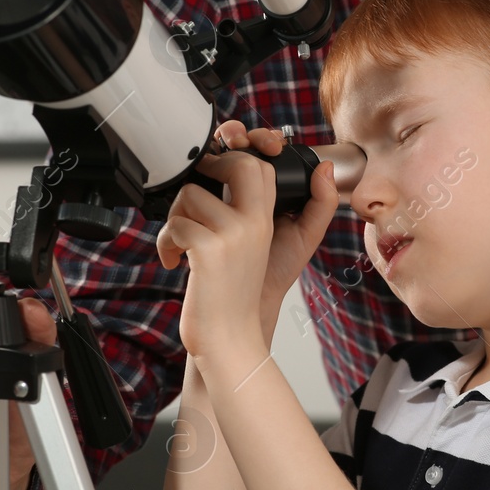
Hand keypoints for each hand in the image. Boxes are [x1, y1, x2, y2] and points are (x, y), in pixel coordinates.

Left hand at [156, 127, 336, 355]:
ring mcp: (232, 235)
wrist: (230, 338)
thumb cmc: (240, 293)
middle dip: (207, 169)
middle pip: (235, 164)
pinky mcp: (208, 251)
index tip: (219, 163)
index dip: (239, 152)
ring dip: (176, 217)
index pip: (259, 164)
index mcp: (269, 219)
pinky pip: (175, 224)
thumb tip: (323, 170)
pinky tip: (174, 259)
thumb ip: (290, 208)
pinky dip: (166, 243)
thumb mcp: (272, 250)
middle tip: (197, 197)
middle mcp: (254, 223)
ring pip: (190, 194)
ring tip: (184, 242)